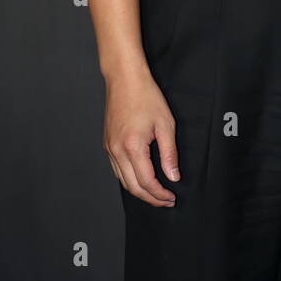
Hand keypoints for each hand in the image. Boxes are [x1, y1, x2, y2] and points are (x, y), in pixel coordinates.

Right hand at [103, 66, 179, 205]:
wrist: (125, 79)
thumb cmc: (146, 96)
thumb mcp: (166, 124)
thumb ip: (169, 154)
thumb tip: (173, 176)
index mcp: (132, 147)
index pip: (147, 182)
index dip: (160, 194)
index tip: (171, 198)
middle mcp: (116, 151)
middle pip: (132, 187)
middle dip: (150, 198)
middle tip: (166, 200)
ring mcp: (109, 148)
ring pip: (122, 181)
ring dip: (139, 190)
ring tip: (156, 193)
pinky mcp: (107, 144)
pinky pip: (117, 169)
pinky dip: (129, 179)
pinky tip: (141, 178)